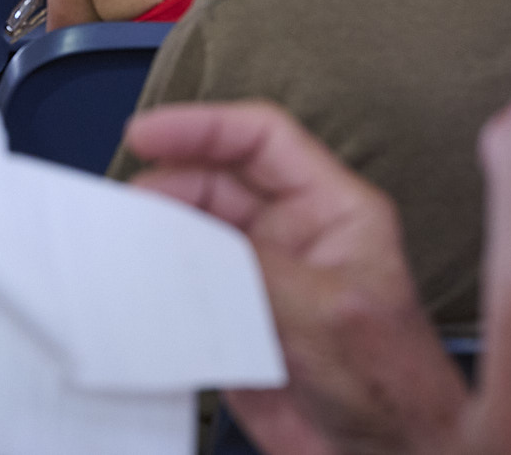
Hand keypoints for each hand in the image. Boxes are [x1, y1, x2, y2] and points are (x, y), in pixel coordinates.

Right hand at [127, 102, 467, 454]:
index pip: (262, 139)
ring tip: (119, 248)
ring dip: (155, 237)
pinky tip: (133, 295)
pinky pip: (184, 289)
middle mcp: (293, 233)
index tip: (149, 133)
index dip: (203, 127)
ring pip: (193, 234)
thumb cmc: (391, 384)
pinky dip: (154, 288)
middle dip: (167, 185)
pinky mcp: (235, 322)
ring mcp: (262, 278)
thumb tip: (185, 238)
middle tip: (124, 209)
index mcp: (332, 207)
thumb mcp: (325, 311)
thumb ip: (256, 268)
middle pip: (216, 182)